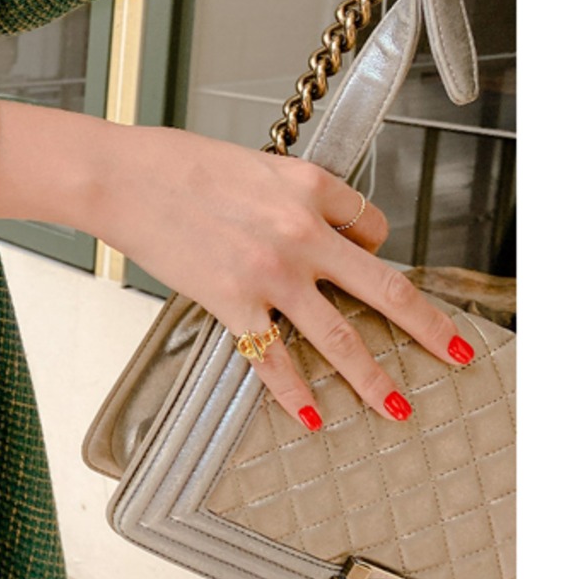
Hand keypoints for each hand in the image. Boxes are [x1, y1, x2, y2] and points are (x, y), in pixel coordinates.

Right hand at [84, 125, 472, 429]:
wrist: (122, 178)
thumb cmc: (174, 163)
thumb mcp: (250, 164)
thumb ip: (285, 198)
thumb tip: (299, 225)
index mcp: (310, 187)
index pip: (371, 226)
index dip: (375, 247)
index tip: (369, 260)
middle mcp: (303, 233)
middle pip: (386, 289)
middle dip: (429, 328)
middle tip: (455, 352)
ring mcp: (271, 273)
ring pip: (341, 336)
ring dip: (374, 378)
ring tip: (397, 406)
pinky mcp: (232, 302)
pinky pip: (272, 358)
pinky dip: (294, 393)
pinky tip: (310, 415)